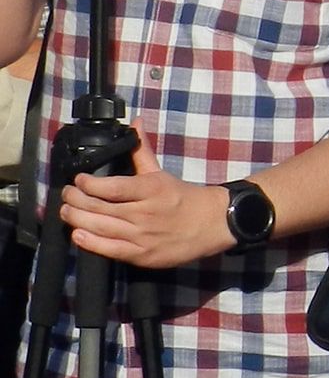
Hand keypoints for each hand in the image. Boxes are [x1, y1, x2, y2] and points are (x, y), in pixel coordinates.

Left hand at [60, 132, 232, 268]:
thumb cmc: (184, 198)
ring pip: (99, 227)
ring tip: (67, 211)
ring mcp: (143, 235)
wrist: (212, 224)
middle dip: (75, 199)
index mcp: (151, 190)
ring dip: (76, 218)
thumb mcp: (161, 173)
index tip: (78, 179)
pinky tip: (78, 233)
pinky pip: (109, 249)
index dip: (88, 184)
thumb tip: (135, 123)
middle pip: (99, 207)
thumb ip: (142, 150)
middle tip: (67, 194)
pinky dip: (89, 242)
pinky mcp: (142, 254)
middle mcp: (145, 213)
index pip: (111, 187)